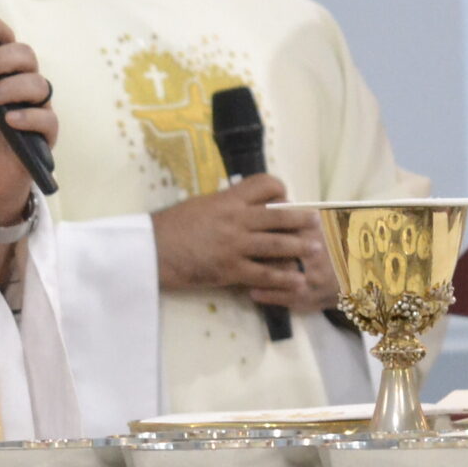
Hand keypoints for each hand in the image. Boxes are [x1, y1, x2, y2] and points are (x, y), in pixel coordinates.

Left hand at [0, 16, 55, 283]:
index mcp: (3, 72)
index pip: (6, 41)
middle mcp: (23, 83)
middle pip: (25, 55)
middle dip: (0, 57)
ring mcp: (38, 107)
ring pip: (37, 83)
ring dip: (9, 86)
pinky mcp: (46, 134)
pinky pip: (46, 118)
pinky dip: (28, 115)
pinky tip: (9, 120)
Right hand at [151, 175, 332, 309]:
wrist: (151, 250)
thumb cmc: (169, 227)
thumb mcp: (198, 205)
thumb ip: (222, 206)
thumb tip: (238, 206)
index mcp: (227, 198)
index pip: (264, 185)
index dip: (279, 190)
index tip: (283, 200)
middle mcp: (236, 219)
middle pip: (279, 216)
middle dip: (301, 219)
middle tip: (316, 222)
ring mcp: (235, 245)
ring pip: (277, 245)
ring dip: (300, 247)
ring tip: (315, 249)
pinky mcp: (230, 270)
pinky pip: (264, 274)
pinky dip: (284, 279)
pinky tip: (297, 282)